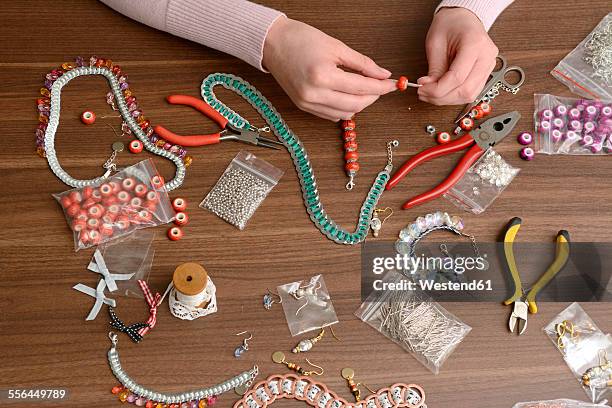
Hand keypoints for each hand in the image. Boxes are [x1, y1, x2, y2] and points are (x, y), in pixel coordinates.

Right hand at [263, 17, 395, 120]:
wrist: (272, 44)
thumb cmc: (300, 39)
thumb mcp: (337, 46)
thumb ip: (362, 63)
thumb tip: (382, 74)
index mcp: (322, 76)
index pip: (361, 88)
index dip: (381, 87)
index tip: (392, 84)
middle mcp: (314, 94)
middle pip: (355, 105)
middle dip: (372, 97)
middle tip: (380, 85)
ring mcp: (307, 103)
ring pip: (345, 114)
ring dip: (359, 104)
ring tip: (363, 89)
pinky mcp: (303, 107)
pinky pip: (331, 116)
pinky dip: (344, 108)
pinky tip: (347, 96)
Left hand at [417, 7, 498, 105]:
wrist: (463, 18)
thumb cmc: (451, 24)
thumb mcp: (435, 43)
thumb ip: (434, 68)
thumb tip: (428, 88)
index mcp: (475, 44)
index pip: (457, 77)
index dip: (438, 89)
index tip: (423, 89)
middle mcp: (486, 57)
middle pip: (465, 90)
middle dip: (441, 97)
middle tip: (424, 93)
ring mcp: (488, 66)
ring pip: (469, 95)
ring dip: (447, 99)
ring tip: (430, 93)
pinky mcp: (485, 73)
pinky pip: (470, 92)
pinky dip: (454, 96)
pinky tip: (441, 92)